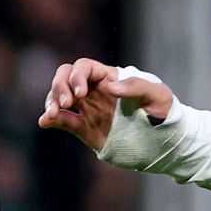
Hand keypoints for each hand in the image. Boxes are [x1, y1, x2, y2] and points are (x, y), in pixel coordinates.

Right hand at [36, 57, 173, 149]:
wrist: (163, 143)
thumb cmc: (164, 113)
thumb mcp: (158, 95)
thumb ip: (135, 87)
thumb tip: (108, 86)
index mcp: (110, 78)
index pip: (84, 68)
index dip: (77, 76)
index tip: (80, 93)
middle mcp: (95, 91)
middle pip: (66, 78)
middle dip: (60, 86)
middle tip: (66, 103)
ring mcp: (88, 110)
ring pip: (60, 98)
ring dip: (51, 102)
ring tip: (52, 113)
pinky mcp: (85, 129)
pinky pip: (63, 121)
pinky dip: (51, 119)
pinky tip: (45, 121)